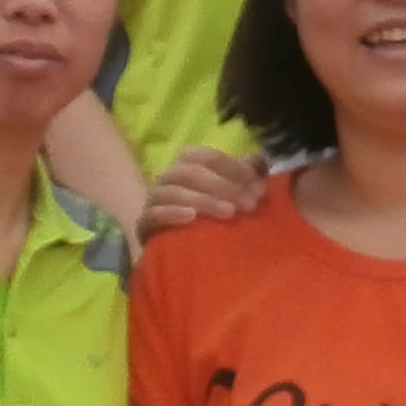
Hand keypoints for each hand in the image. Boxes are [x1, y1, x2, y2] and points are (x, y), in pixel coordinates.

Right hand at [143, 144, 271, 235]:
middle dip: (224, 186)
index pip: (207, 156)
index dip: (234, 167)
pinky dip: (173, 214)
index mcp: (187, 163)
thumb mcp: (231, 191)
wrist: (176, 249)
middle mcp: (167, 177)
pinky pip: (154, 215)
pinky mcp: (143, 224)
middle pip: (192, 172)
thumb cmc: (209, 213)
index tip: (257, 184)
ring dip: (204, 200)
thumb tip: (261, 161)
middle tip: (249, 204)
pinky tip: (192, 218)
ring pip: (173, 192)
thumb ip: (247, 173)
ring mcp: (153, 199)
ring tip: (228, 212)